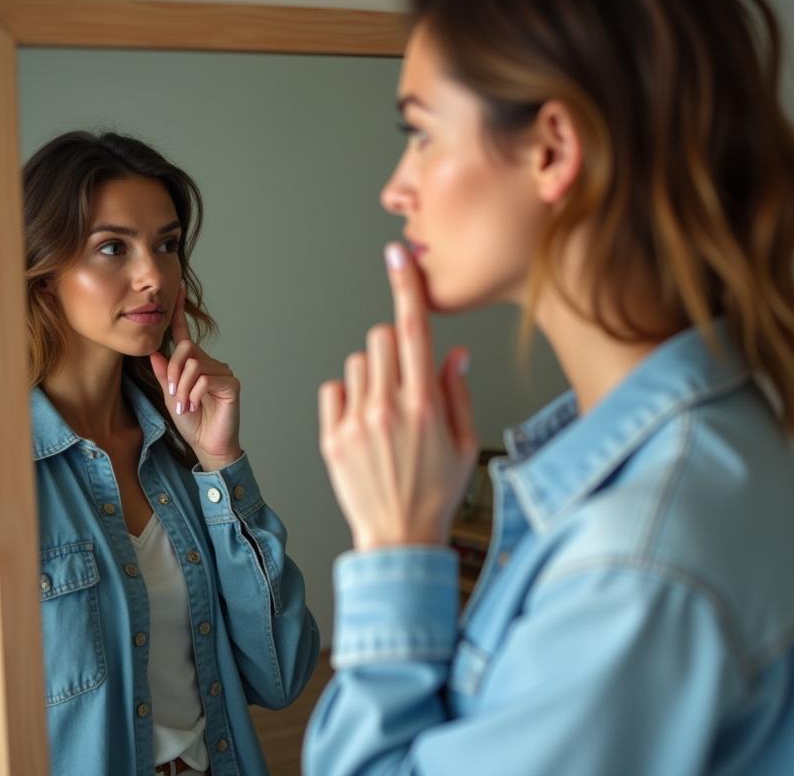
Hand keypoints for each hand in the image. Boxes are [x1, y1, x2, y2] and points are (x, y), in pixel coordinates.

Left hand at [149, 285, 241, 470]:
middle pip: (186, 349)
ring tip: (184, 405)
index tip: (178, 289)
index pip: (186, 334)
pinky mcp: (231, 384)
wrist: (208, 444)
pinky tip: (195, 406)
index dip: (181, 313)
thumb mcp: (171, 395)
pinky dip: (195, 393)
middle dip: (173, 371)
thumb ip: (164, 373)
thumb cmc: (192, 421)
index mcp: (195, 363)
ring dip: (183, 387)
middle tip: (172, 392)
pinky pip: (206, 378)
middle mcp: (211, 363)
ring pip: (194, 365)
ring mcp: (223, 372)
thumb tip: (154, 352)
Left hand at [318, 243, 478, 549]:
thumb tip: (454, 352)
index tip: (398, 256)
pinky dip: (347, 396)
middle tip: (401, 376)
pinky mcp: (331, 438)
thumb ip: (456, 392)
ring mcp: (356, 423)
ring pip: (357, 362)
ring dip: (371, 373)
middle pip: (380, 337)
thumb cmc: (437, 492)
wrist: (398, 538)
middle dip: (392, 344)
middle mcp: (387, 407)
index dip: (406, 286)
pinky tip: (362, 423)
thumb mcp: (462, 443)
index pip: (414, 329)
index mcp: (424, 405)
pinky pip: (333, 390)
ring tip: (383, 410)